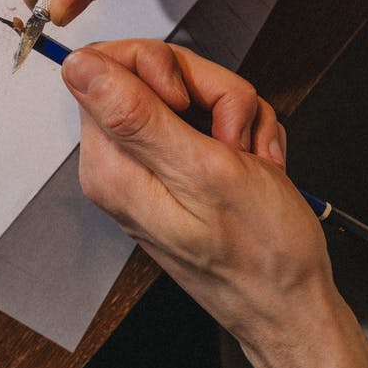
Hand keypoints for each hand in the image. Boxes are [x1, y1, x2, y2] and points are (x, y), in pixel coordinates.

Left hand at [61, 40, 367, 367]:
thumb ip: (135, 115)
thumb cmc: (258, 253)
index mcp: (110, 163)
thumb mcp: (202, 172)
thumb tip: (76, 67)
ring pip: (189, 92)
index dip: (159, 65)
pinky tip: (255, 165)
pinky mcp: (180, 167)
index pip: (103, 65)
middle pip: (152, 73)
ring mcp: (152, 164)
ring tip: (250, 158)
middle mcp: (121, 163)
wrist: (291, 302)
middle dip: (209, 90)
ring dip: (234, 113)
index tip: (190, 98)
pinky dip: (243, 131)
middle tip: (232, 133)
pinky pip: (209, 117)